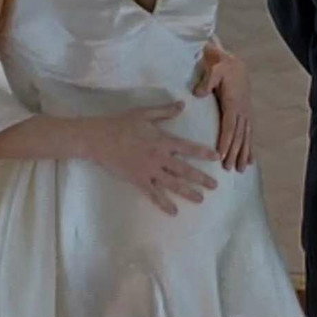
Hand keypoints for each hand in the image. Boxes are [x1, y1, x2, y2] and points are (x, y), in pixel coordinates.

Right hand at [82, 101, 219, 215]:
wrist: (98, 139)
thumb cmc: (121, 124)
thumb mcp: (144, 113)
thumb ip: (165, 111)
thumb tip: (182, 105)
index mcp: (162, 140)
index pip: (188, 148)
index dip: (203, 153)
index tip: (217, 158)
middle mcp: (159, 157)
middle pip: (184, 170)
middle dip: (201, 178)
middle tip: (215, 186)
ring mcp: (149, 170)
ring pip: (172, 184)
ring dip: (188, 192)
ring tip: (200, 199)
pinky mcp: (138, 180)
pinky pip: (153, 194)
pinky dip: (163, 204)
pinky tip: (173, 211)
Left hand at [193, 43, 252, 172]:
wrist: (234, 63)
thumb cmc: (221, 66)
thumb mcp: (214, 69)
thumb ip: (206, 82)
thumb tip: (197, 94)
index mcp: (233, 102)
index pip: (229, 126)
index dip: (226, 141)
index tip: (222, 155)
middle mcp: (242, 110)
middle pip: (238, 135)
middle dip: (235, 152)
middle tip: (229, 168)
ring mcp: (246, 112)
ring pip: (246, 136)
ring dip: (244, 153)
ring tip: (241, 169)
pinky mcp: (246, 114)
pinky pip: (249, 133)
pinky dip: (250, 147)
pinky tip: (251, 160)